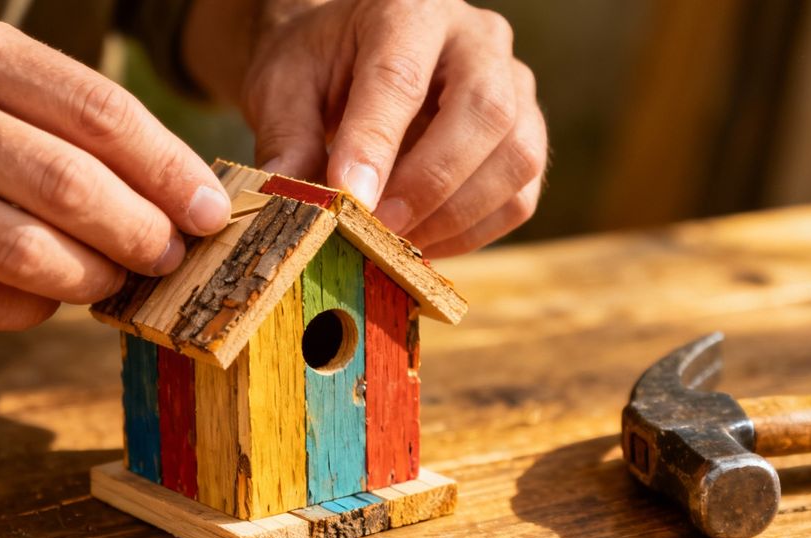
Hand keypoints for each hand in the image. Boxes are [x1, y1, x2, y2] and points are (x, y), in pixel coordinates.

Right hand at [0, 5, 229, 329]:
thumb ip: (56, 109)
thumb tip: (166, 183)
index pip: (98, 113)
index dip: (169, 171)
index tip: (208, 209)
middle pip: (70, 188)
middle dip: (141, 233)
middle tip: (169, 254)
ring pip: (25, 254)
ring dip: (92, 278)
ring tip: (114, 278)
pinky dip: (31, 310)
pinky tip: (46, 298)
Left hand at [239, 0, 546, 256]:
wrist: (352, 59)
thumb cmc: (319, 68)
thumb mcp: (284, 88)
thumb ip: (289, 140)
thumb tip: (297, 206)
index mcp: (411, 9)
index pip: (402, 76)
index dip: (376, 143)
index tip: (348, 197)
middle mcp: (478, 39)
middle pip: (485, 110)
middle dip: (432, 183)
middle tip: (379, 227)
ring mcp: (515, 86)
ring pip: (517, 157)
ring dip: (456, 216)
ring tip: (396, 240)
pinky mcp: (526, 136)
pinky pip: (519, 196)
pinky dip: (472, 232)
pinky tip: (422, 241)